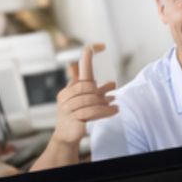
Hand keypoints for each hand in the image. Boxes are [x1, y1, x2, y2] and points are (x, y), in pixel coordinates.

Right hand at [31, 43, 117, 170]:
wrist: (68, 136)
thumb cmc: (78, 116)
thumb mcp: (88, 102)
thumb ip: (98, 92)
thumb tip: (112, 84)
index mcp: (69, 89)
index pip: (80, 66)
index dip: (89, 53)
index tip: (101, 45)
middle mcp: (65, 96)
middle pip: (88, 87)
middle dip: (101, 92)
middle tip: (112, 97)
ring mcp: (67, 107)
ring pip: (91, 100)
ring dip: (105, 103)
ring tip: (115, 105)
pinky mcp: (73, 118)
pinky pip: (92, 111)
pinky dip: (105, 111)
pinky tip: (114, 111)